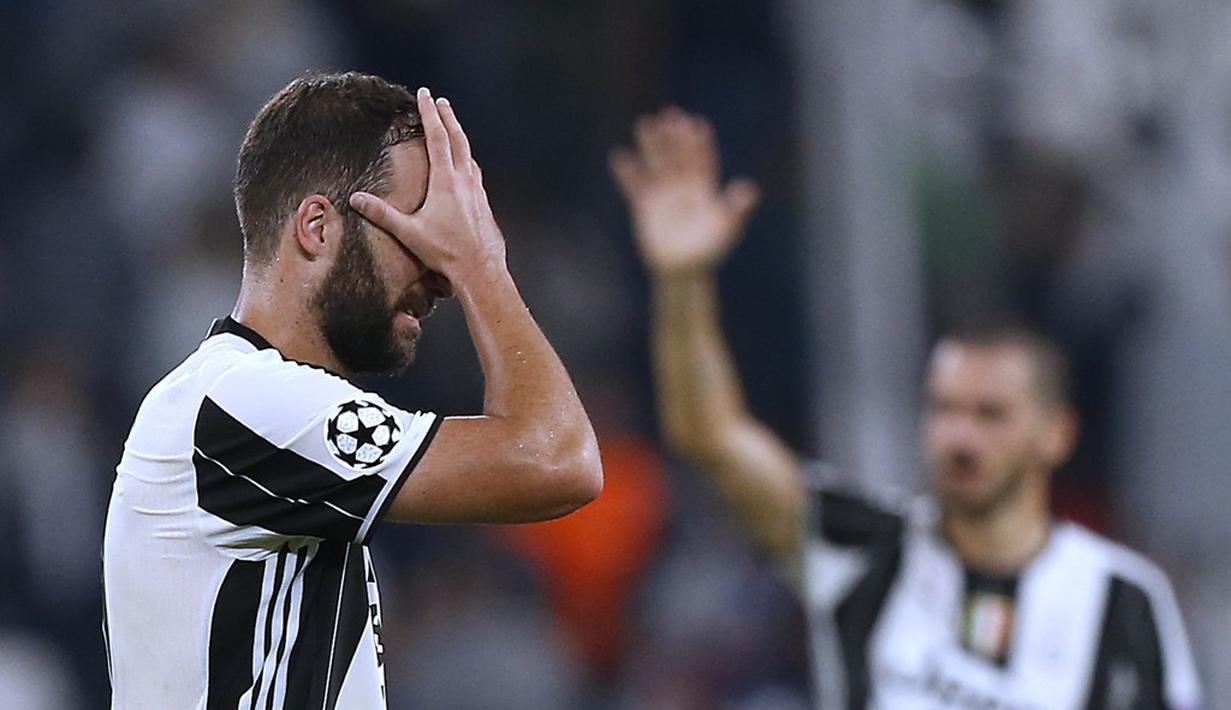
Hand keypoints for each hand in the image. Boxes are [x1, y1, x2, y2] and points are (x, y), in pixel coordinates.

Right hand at [350, 88, 505, 285]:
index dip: (429, 113)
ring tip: (452, 128)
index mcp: (446, 181)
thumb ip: (382, 214)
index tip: (424, 94)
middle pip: (457, 138)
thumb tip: (355, 199)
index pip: (437, 137)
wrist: (481, 270)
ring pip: (469, 154)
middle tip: (441, 101)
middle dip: (447, 117)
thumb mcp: (409, 232)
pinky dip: (467, 159)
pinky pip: (475, 172)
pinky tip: (465, 166)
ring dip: (459, 136)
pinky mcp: (483, 202)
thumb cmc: (445, 252)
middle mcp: (465, 180)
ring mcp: (477, 190)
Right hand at [610, 108, 759, 273]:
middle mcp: (683, 186)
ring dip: (651, 145)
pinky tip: (619, 156)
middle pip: (678, 156)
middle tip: (670, 113)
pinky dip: (627, 172)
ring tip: (644, 123)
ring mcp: (664, 194)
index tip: (696, 124)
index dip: (700, 143)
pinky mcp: (646, 206)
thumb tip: (750, 190)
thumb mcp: (725, 228)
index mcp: (704, 189)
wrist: (683, 269)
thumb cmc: (708, 250)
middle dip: (674, 136)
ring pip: (657, 164)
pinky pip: (634, 186)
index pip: (702, 160)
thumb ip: (736, 209)